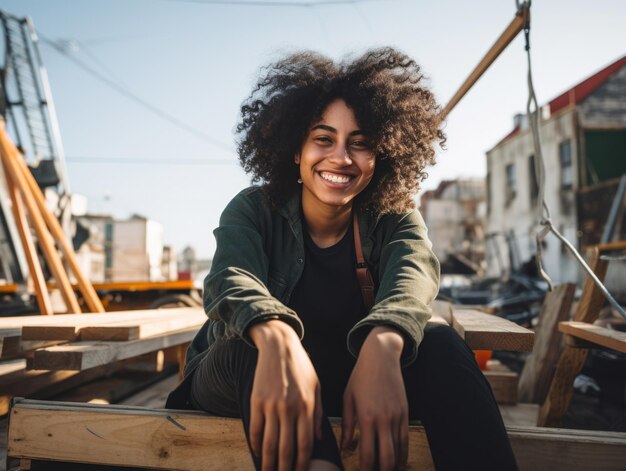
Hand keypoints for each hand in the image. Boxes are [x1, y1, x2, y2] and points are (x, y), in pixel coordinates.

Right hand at [249, 320, 322, 470]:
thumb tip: (318, 439)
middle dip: (285, 467)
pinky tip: (257, 452)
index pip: (305, 443)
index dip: (303, 462)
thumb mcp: (316, 387)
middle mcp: (289, 408)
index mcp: (306, 406)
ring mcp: (271, 405)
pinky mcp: (256, 400)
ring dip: (268, 462)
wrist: (279, 345)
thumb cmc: (301, 366)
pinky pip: (255, 428)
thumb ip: (317, 414)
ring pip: (268, 442)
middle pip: (286, 447)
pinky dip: (255, 443)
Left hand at [341, 326, 408, 470]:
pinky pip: (405, 440)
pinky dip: (402, 454)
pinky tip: (397, 461)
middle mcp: (384, 419)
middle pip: (387, 458)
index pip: (368, 454)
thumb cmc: (360, 376)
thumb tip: (346, 448)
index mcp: (366, 417)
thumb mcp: (348, 398)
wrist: (381, 357)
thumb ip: (347, 425)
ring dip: (393, 466)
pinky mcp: (405, 413)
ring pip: (399, 452)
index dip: (365, 470)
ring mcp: (397, 417)